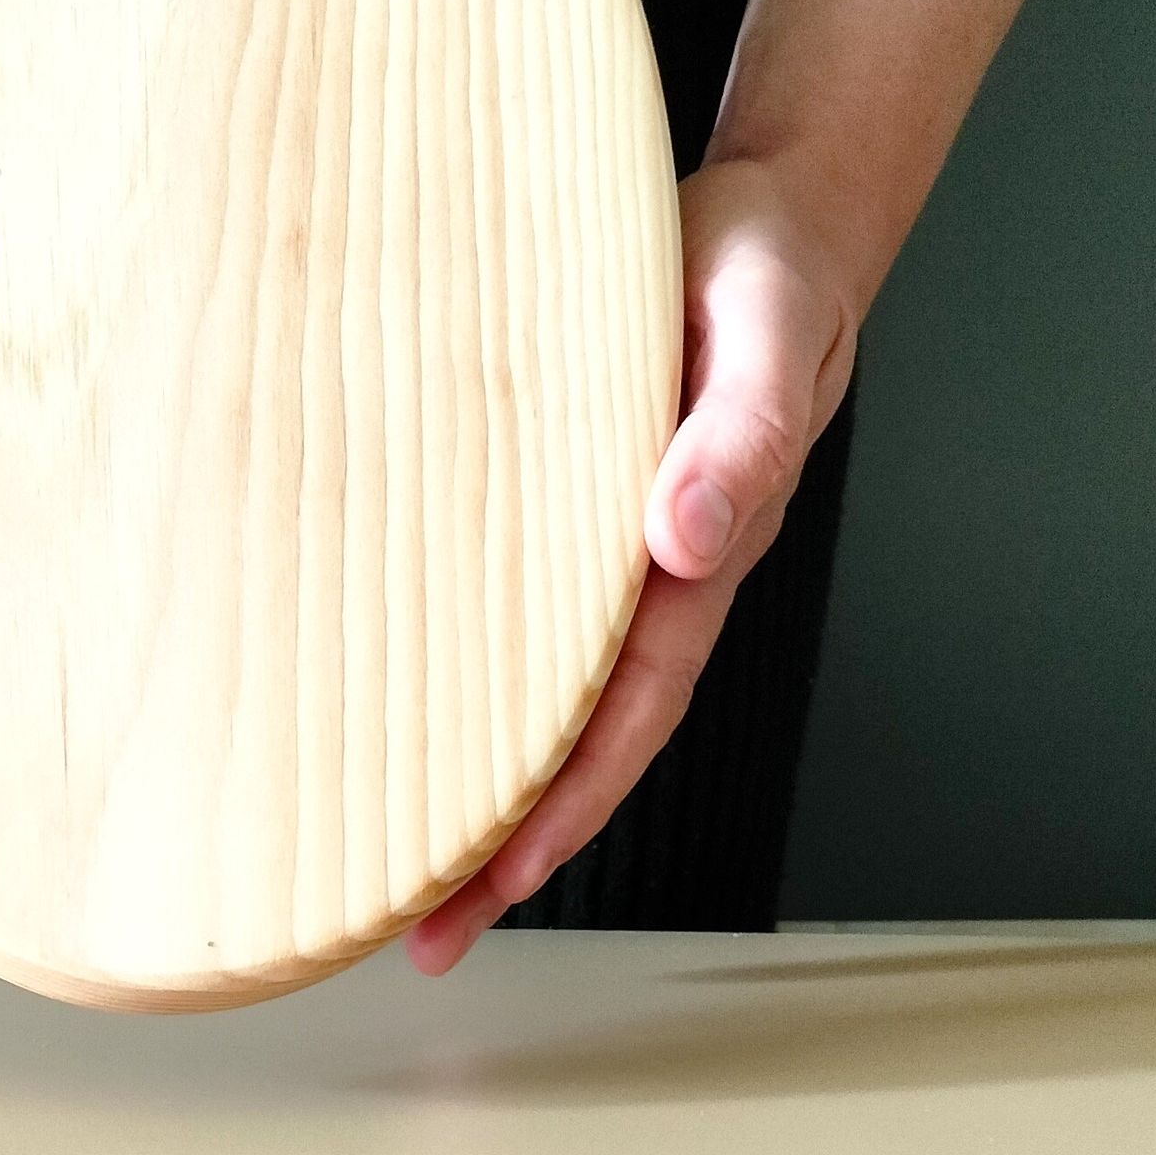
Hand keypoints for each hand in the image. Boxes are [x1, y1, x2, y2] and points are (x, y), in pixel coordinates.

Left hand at [400, 157, 857, 974]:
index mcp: (698, 558)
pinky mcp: (555, 513)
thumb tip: (678, 540)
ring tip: (384, 876)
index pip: (626, 709)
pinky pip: (508, 627)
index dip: (566, 803)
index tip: (499, 880)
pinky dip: (456, 691)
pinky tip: (392, 723)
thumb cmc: (767, 273)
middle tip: (416, 936)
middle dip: (504, 848)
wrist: (771, 219)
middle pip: (575, 743)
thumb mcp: (765, 334)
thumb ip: (739, 434)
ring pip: (536, 701)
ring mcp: (605, 557)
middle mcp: (650, 579)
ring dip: (471, 790)